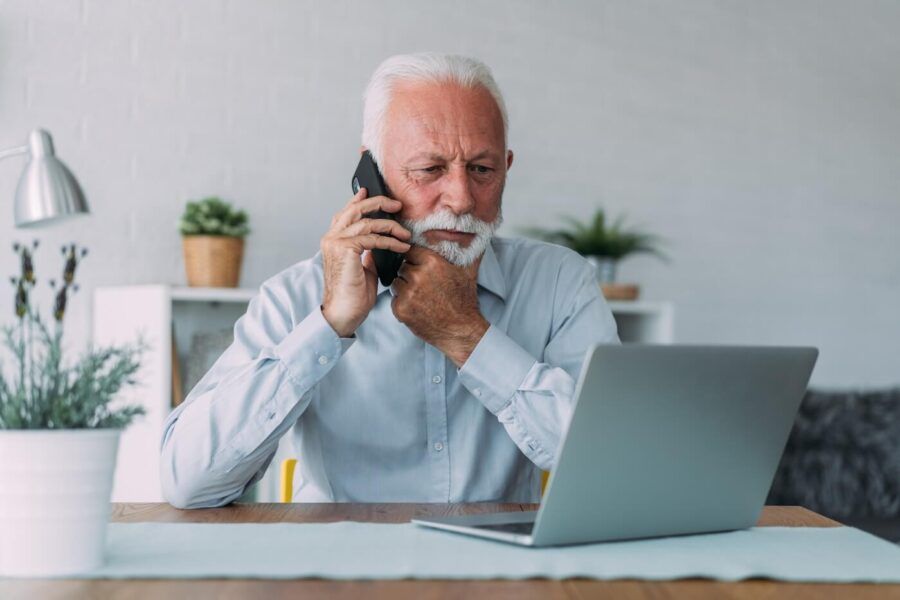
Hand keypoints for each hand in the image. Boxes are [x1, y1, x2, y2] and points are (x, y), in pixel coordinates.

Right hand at [320, 188, 410, 336]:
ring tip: (405, 234)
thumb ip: (367, 251)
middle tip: (396, 205)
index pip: (346, 213)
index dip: (358, 200)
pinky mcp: (345, 249)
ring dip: (390, 226)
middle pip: (355, 209)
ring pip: (367, 221)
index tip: (370, 191)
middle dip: (378, 203)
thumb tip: (379, 242)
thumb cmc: (353, 295)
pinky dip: (390, 241)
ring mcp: (336, 242)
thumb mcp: (363, 267)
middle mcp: (331, 238)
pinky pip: (373, 238)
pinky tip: (402, 246)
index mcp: (333, 241)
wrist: (344, 313)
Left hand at [390, 246, 488, 366]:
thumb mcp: (468, 272)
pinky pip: (394, 300)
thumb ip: (469, 250)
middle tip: (424, 286)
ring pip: (396, 283)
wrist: (461, 330)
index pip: (411, 251)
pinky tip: (417, 308)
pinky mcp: (401, 309)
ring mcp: (408, 293)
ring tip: (421, 297)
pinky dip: (402, 304)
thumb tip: (479, 234)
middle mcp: (418, 275)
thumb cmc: (464, 300)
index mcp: (432, 262)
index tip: (420, 266)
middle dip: (410, 275)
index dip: (416, 259)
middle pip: (402, 267)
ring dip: (404, 289)